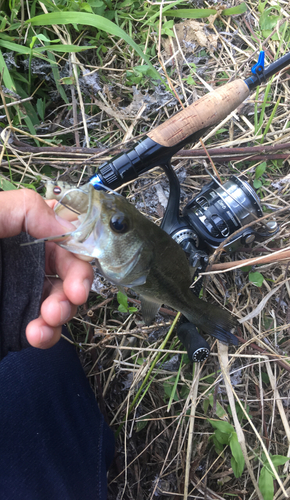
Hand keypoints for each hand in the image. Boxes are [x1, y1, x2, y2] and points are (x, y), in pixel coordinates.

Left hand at [0, 189, 93, 348]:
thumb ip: (26, 208)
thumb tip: (65, 224)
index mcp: (22, 230)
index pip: (66, 236)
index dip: (81, 252)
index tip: (80, 267)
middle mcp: (26, 259)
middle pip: (69, 271)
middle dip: (76, 287)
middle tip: (72, 299)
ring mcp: (21, 290)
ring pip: (60, 301)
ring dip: (63, 313)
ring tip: (48, 323)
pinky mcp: (13, 317)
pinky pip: (42, 327)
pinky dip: (47, 334)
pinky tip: (36, 335)